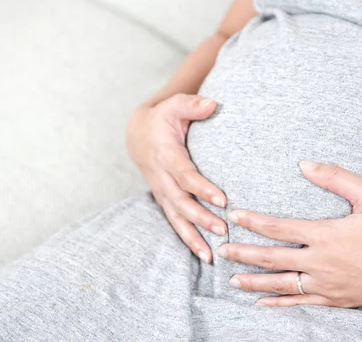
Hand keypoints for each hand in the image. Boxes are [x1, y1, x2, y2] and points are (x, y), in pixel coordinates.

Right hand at [127, 93, 226, 262]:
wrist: (138, 134)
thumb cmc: (162, 119)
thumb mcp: (174, 105)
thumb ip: (192, 105)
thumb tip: (212, 104)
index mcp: (166, 155)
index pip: (185, 175)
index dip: (202, 188)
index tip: (222, 200)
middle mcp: (161, 178)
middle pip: (181, 202)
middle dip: (201, 218)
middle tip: (223, 229)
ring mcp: (161, 191)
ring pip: (176, 218)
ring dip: (193, 236)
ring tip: (211, 255)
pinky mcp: (164, 200)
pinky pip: (175, 222)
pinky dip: (188, 239)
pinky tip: (204, 255)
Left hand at [217, 161, 361, 306]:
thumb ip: (336, 177)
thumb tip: (304, 164)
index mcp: (325, 235)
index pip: (278, 227)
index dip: (253, 221)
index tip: (234, 216)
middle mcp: (320, 263)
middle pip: (272, 258)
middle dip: (244, 254)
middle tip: (221, 251)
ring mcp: (327, 285)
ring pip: (281, 284)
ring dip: (254, 281)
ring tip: (232, 279)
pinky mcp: (336, 300)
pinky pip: (300, 303)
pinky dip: (278, 303)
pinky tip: (262, 303)